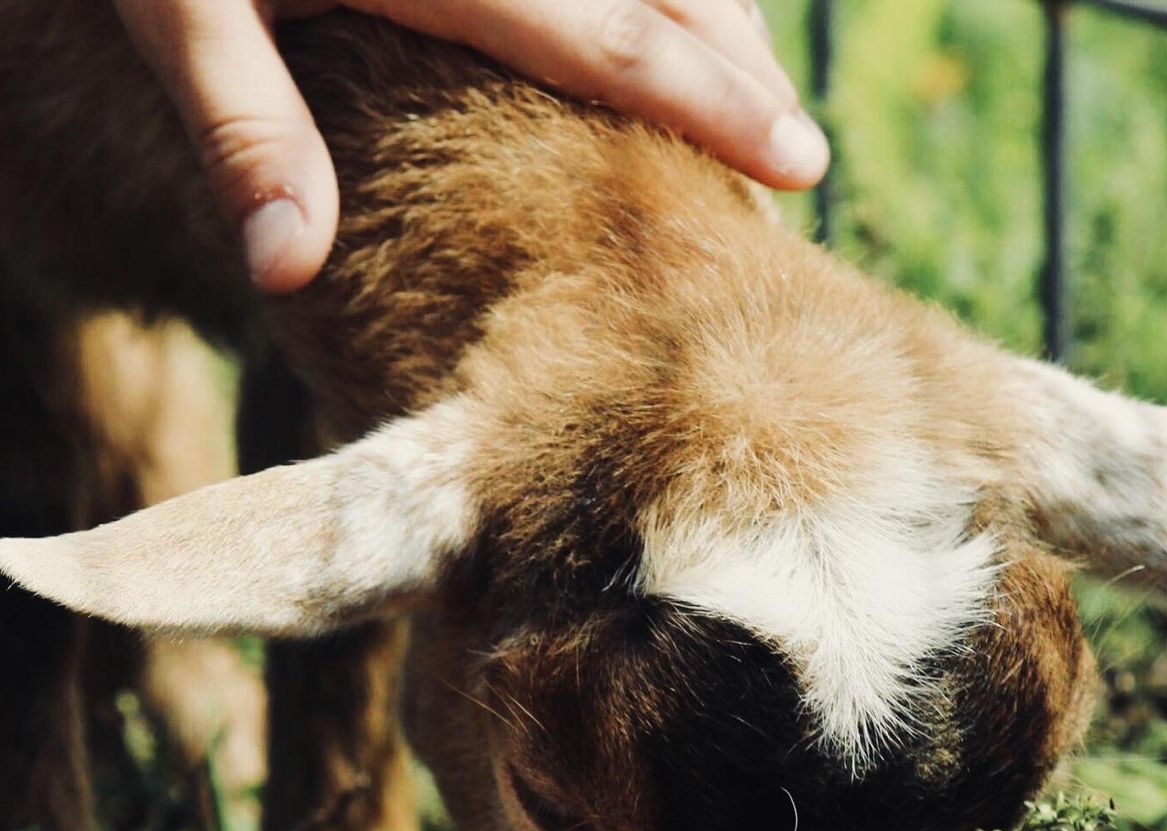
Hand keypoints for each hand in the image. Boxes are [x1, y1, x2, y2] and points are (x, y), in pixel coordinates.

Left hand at [112, 0, 828, 293]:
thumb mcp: (172, 5)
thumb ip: (243, 127)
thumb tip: (289, 274)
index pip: (611, 38)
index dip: (712, 104)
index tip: (800, 162)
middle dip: (738, 59)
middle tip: (798, 147)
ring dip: (709, 6)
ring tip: (747, 77)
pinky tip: (658, 9)